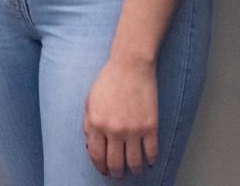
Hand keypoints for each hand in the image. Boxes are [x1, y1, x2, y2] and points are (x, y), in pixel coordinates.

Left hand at [83, 56, 158, 177]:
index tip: (104, 171)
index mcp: (96, 123)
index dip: (100, 167)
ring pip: (134, 163)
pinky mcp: (150, 126)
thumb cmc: (109, 80)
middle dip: (116, 173)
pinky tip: (149, 161)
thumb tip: (90, 146)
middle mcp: (113, 130)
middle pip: (115, 163)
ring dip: (133, 171)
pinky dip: (150, 161)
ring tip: (133, 171)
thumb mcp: (89, 101)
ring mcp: (133, 129)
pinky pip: (151, 152)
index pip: (96, 156)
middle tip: (118, 174)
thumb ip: (87, 124)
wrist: (130, 65)